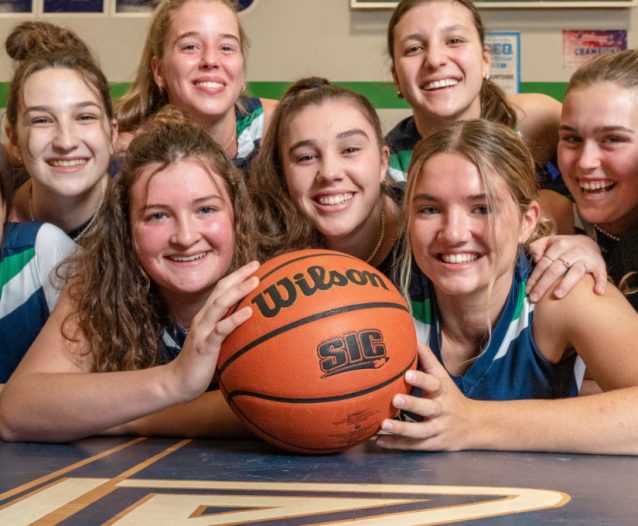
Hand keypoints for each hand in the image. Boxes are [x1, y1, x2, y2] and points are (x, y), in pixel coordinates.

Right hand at [167, 260, 259, 402]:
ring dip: (238, 291)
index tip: (254, 266)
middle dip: (239, 275)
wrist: (177, 383)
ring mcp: (203, 331)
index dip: (236, 276)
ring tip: (256, 281)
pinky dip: (235, 319)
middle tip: (257, 265)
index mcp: (206, 316)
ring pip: (220, 304)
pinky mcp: (205, 345)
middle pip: (221, 290)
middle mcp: (203, 318)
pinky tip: (249, 313)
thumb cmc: (199, 363)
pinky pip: (221, 329)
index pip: (221, 289)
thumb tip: (249, 325)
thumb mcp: (214, 342)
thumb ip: (226, 331)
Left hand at [375, 341, 475, 450]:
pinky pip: (414, 446)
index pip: (433, 382)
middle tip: (394, 399)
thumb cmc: (450, 395)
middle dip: (412, 403)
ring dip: (402, 428)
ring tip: (383, 424)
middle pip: (428, 407)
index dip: (421, 378)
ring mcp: (439, 428)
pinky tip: (380, 441)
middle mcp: (442, 409)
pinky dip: (397, 444)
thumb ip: (426, 358)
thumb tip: (410, 334)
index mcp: (442, 390)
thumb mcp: (442, 376)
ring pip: (421, 431)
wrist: (475, 426)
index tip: (407, 373)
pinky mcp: (434, 444)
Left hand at [526, 235, 606, 301]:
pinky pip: (601, 274)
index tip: (527, 290)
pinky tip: (598, 292)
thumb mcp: (548, 242)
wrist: (588, 242)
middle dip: (543, 284)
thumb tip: (532, 259)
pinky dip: (601, 282)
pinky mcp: (600, 265)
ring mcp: (587, 258)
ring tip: (557, 295)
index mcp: (559, 245)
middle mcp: (573, 250)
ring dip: (566, 284)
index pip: (543, 263)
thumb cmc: (562, 247)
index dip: (534, 277)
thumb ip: (536, 248)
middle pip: (556, 269)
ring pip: (576, 271)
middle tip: (534, 298)